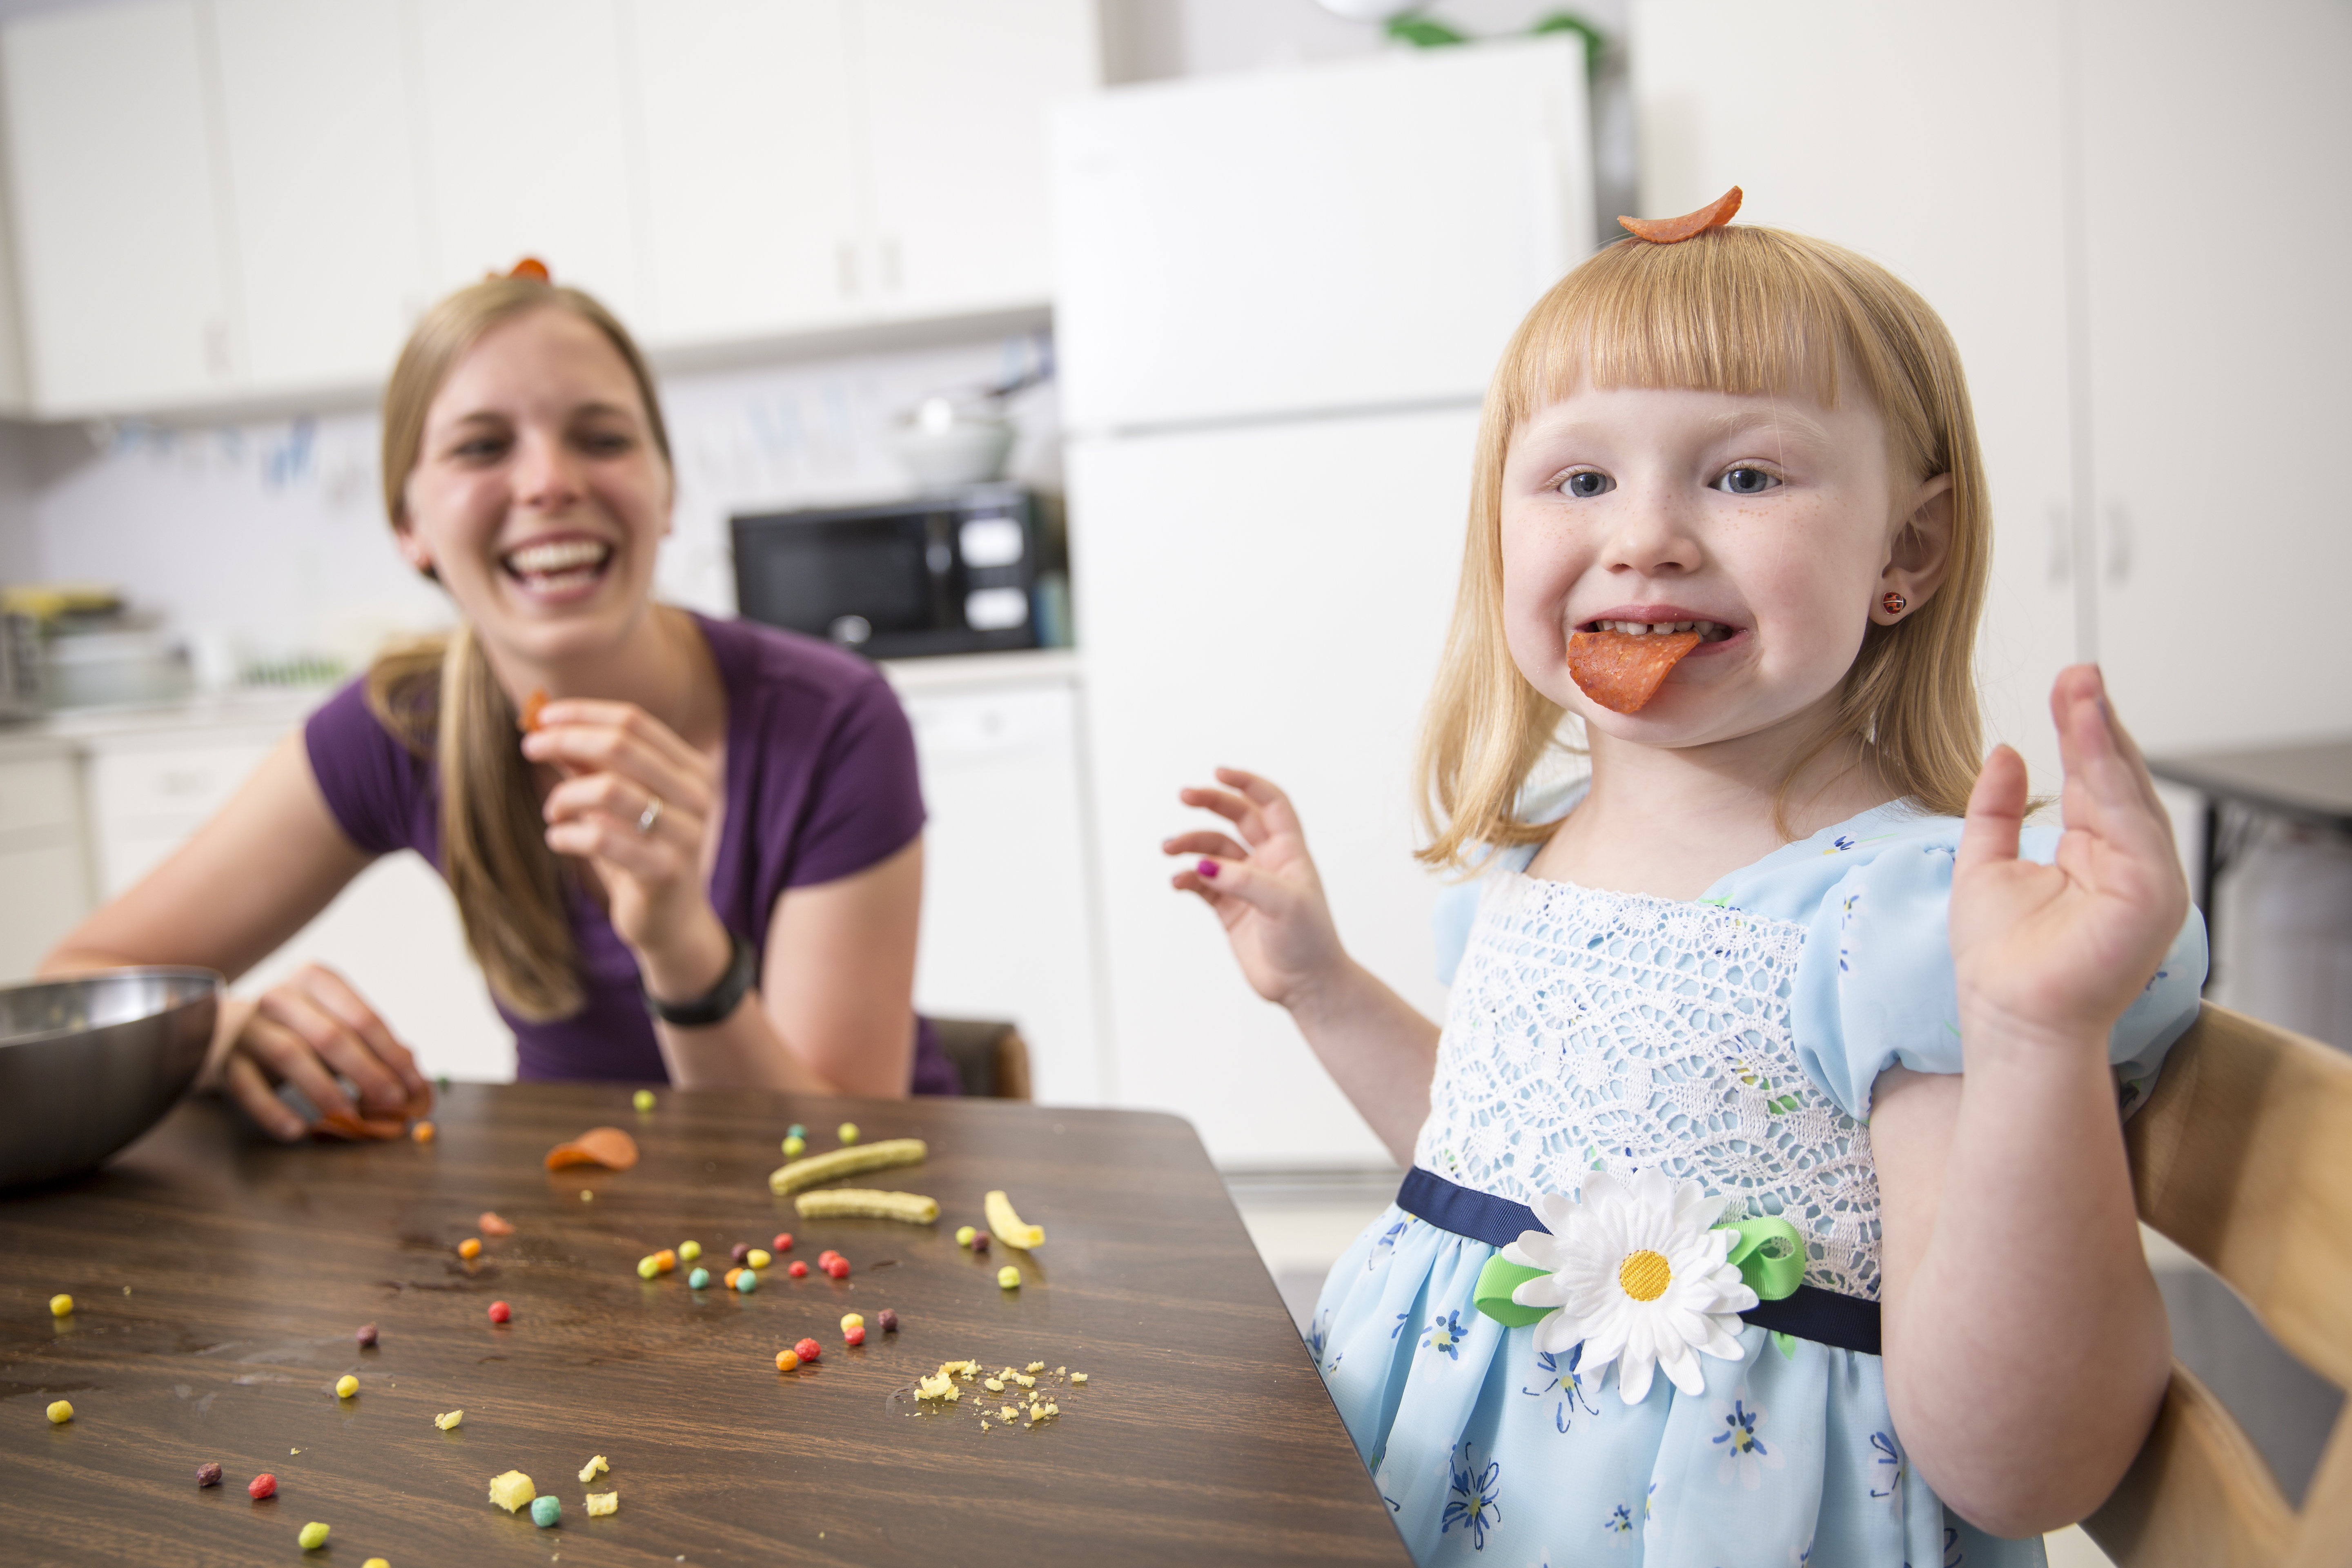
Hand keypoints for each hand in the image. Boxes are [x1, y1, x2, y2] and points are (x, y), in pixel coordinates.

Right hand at [208, 962, 431, 1140]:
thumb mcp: (334, 1025)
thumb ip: (373, 1045)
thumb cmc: (296, 1027)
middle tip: (392, 1104)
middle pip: (332, 1036)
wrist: (220, 1027)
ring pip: (291, 1056)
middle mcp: (281, 996)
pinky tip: (297, 1131)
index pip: (363, 1018)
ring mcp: (249, 1025)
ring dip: (326, 1091)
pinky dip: (272, 1110)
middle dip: (367, 1072)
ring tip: (352, 1119)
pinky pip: (248, 1086)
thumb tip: (415, 1076)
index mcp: (317, 980)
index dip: (392, 1053)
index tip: (415, 1085)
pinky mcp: (225, 1058)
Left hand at [522, 699, 729, 999]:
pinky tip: (557, 838)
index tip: (542, 716)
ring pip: (608, 790)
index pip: (635, 722)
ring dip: (565, 796)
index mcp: (690, 769)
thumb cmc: (639, 851)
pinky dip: (567, 834)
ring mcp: (685, 834)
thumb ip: (591, 765)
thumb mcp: (616, 803)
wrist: (672, 920)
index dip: (584, 713)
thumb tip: (547, 725)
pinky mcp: (664, 871)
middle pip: (621, 746)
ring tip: (553, 811)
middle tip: (531, 747)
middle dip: (566, 740)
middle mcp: (696, 796)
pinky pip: (602, 839)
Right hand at [1163, 768, 1350, 1014]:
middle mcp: (1267, 863)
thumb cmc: (1310, 941)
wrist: (1307, 986)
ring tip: (1169, 849)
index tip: (1219, 772)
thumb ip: (1244, 881)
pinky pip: (1201, 884)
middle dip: (1211, 803)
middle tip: (1184, 795)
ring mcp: (1246, 885)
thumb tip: (1203, 865)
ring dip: (1191, 844)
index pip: (1271, 804)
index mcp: (1289, 852)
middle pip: (1237, 818)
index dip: (1248, 784)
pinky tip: (1177, 881)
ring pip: (1213, 851)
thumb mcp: (1284, 904)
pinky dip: (1186, 878)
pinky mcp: (1230, 910)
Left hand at [1949, 666, 2189, 1056]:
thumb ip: (1997, 808)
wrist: (2008, 1016)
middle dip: (2095, 721)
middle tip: (2078, 671)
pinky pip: (2130, 821)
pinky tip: (2090, 733)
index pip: (2094, 780)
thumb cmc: (2000, 960)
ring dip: (2104, 735)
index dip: (2079, 731)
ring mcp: (2147, 878)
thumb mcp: (1986, 863)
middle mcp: (2129, 862)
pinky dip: (2111, 774)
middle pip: (2116, 778)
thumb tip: (2007, 751)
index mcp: (2095, 854)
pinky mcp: (2152, 894)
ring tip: (2082, 688)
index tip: (2066, 684)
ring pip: (2127, 791)